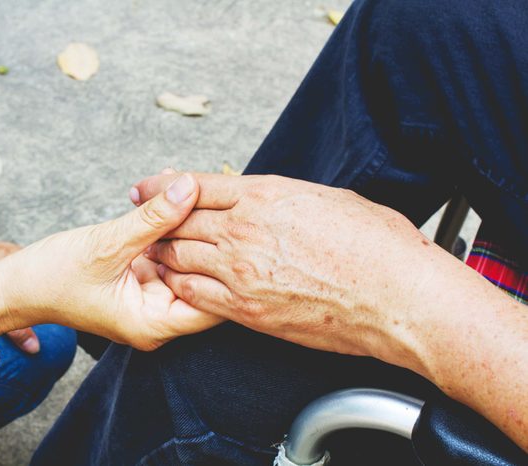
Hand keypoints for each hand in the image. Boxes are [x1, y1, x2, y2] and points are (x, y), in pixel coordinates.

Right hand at [0, 174, 223, 350]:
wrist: (17, 285)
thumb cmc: (52, 277)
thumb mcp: (106, 244)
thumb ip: (152, 218)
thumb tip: (189, 187)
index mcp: (154, 324)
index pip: (216, 302)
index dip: (228, 264)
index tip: (239, 224)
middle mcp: (158, 316)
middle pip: (203, 276)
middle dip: (209, 234)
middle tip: (217, 193)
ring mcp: (151, 297)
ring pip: (186, 258)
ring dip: (187, 223)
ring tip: (193, 184)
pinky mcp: (141, 278)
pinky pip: (166, 250)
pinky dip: (168, 225)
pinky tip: (172, 190)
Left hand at [136, 172, 527, 452]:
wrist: (397, 296)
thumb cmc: (375, 244)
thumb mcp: (327, 199)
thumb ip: (284, 199)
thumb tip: (268, 200)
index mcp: (264, 195)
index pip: (197, 186)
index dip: (164, 185)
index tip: (146, 185)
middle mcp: (244, 231)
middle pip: (180, 221)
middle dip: (156, 218)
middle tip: (141, 218)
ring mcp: (241, 272)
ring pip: (179, 257)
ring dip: (162, 252)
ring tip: (151, 251)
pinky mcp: (247, 309)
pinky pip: (194, 293)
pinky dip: (178, 285)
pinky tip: (173, 281)